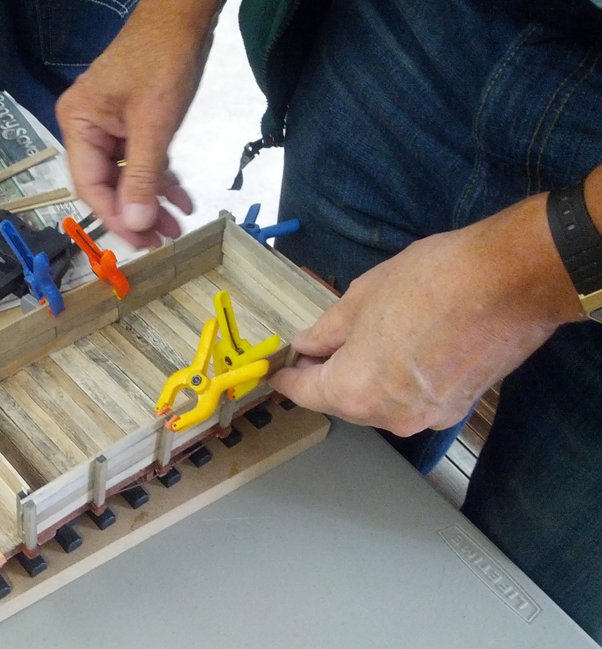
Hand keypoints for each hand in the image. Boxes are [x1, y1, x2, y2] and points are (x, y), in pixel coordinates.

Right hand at [56, 1, 221, 247]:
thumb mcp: (154, 125)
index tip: (141, 241)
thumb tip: (135, 224)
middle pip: (107, 185)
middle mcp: (86, 127)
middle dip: (136, 214)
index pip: (90, 186)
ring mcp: (108, 125)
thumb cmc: (162, 62)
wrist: (181, 16)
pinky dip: (160, 180)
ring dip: (152, 202)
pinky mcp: (130, 122)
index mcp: (78, 125)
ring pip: (127, 177)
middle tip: (161, 241)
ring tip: (175, 227)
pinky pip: (140, 160)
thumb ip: (142, 177)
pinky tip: (181, 200)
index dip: (115, 217)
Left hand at [269, 194, 583, 435]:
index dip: (289, 376)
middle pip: (342, 401)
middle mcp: (388, 415)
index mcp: (354, 391)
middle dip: (327, 375)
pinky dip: (398, 380)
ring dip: (364, 377)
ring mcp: (426, 416)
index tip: (279, 370)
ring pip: (378, 402)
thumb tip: (308, 344)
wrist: (511, 281)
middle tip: (318, 346)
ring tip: (364, 340)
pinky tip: (401, 349)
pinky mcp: (456, 407)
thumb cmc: (434, 283)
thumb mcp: (360, 298)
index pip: (306, 392)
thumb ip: (326, 330)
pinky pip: (411, 399)